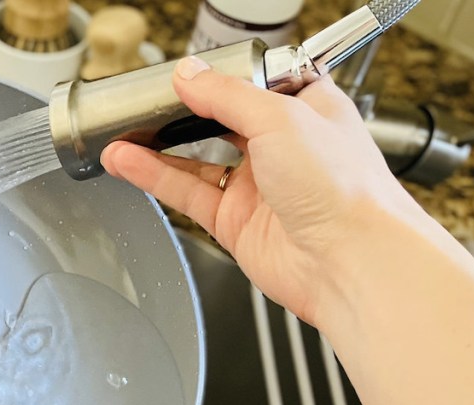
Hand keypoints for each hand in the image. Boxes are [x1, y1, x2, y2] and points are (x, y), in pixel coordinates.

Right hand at [101, 56, 422, 328]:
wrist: (350, 261)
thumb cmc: (344, 189)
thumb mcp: (280, 117)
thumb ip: (225, 95)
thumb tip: (189, 75)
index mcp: (308, 111)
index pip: (254, 83)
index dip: (221, 77)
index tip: (185, 74)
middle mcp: (284, 149)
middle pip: (220, 122)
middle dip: (182, 114)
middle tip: (146, 104)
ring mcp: (258, 188)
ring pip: (196, 161)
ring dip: (157, 149)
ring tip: (122, 134)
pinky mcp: (236, 223)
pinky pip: (188, 194)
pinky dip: (156, 178)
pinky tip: (130, 163)